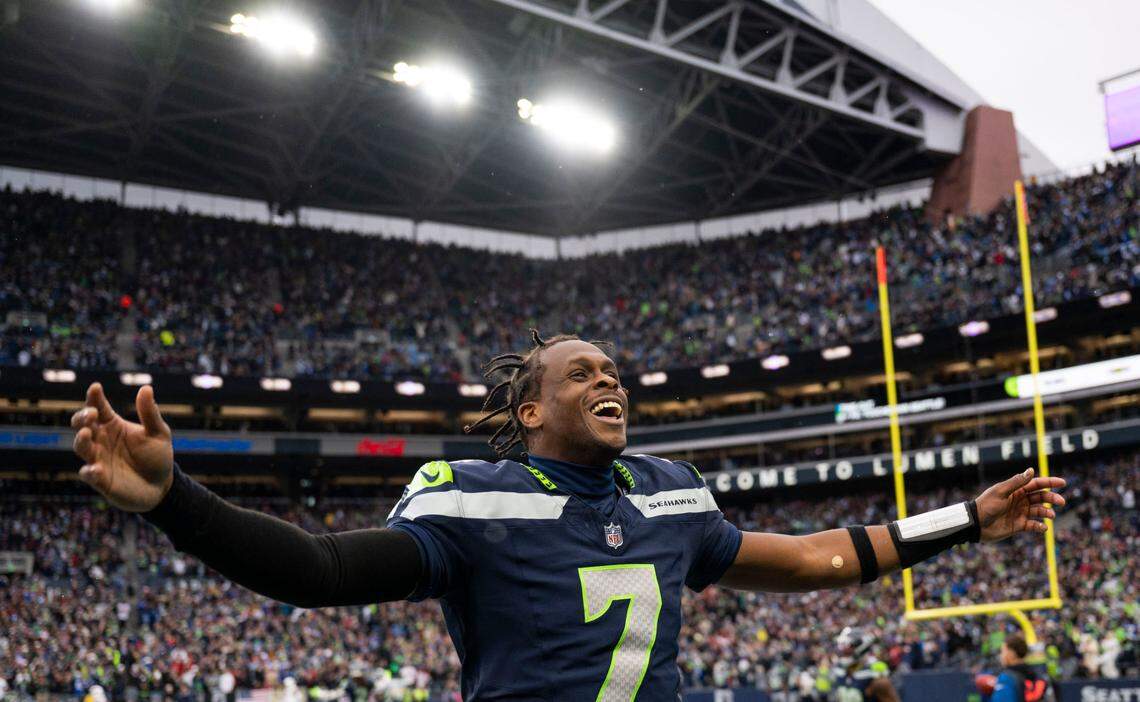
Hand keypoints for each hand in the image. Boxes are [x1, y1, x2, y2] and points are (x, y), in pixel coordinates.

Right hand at [71, 382, 173, 511]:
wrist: (161, 486)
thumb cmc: (157, 456)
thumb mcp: (158, 432)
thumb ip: (150, 413)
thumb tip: (146, 388)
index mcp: (112, 425)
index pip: (99, 407)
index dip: (94, 397)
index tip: (95, 388)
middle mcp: (101, 440)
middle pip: (83, 425)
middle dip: (82, 417)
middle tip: (91, 413)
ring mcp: (98, 459)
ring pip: (81, 447)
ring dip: (81, 440)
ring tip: (86, 434)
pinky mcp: (100, 480)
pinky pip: (89, 474)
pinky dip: (90, 471)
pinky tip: (95, 469)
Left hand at [975, 468, 1065, 542]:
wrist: (976, 524)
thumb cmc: (986, 505)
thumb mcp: (1001, 492)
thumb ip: (1016, 482)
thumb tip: (1031, 470)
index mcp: (1016, 490)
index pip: (1036, 484)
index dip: (1050, 482)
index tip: (1063, 482)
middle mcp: (1020, 500)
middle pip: (1041, 497)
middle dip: (1052, 498)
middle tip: (1061, 502)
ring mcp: (1020, 513)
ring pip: (1040, 511)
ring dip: (1047, 512)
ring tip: (1051, 515)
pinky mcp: (1019, 525)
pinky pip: (1034, 525)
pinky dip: (1040, 526)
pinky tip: (1043, 527)